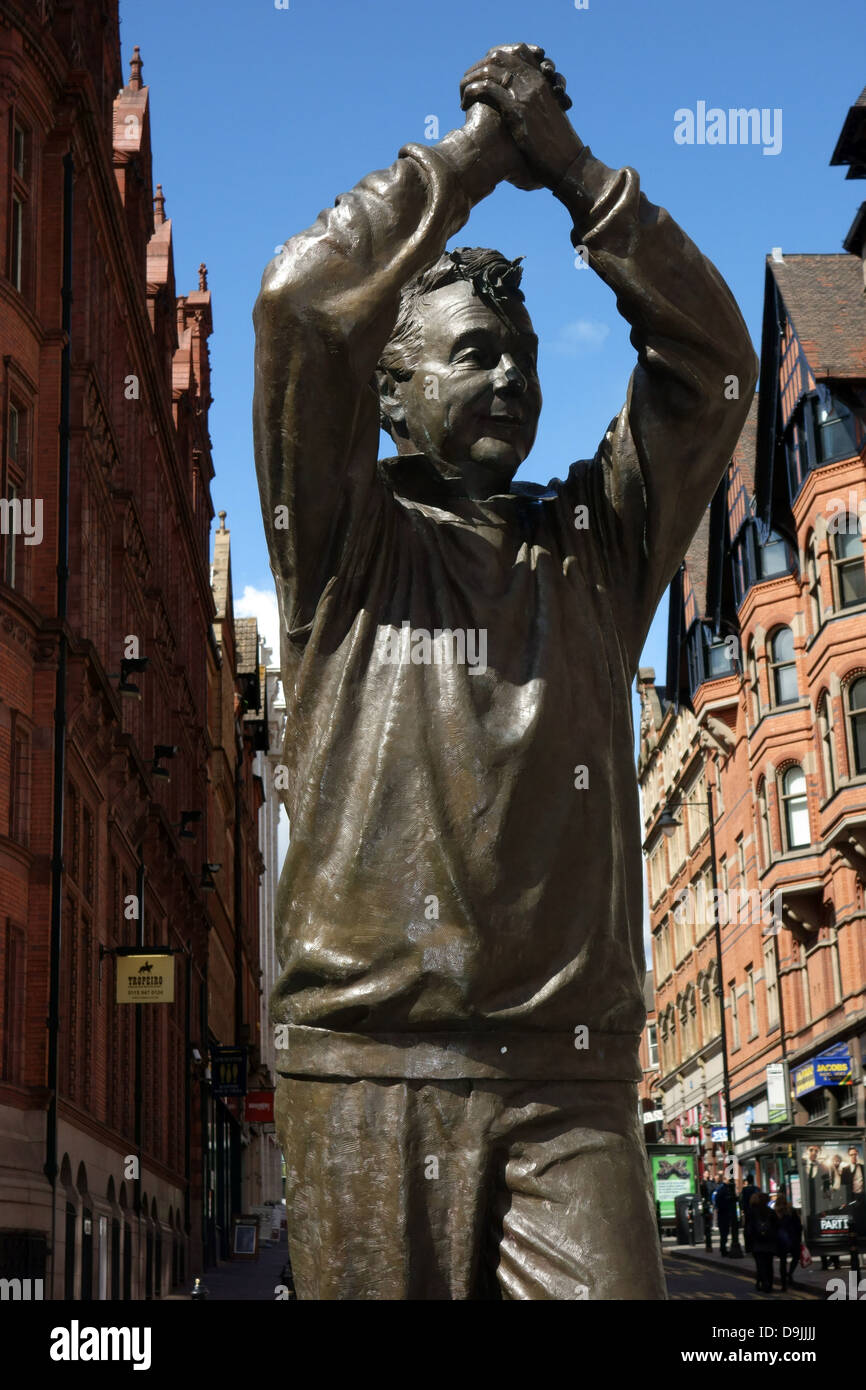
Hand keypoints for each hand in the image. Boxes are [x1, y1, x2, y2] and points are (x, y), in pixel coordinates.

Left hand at [460, 43, 581, 189]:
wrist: (568, 164)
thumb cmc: (557, 151)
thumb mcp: (546, 121)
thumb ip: (533, 110)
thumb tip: (516, 117)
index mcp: (542, 81)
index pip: (516, 52)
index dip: (494, 59)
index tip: (481, 77)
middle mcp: (534, 81)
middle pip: (498, 56)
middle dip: (478, 68)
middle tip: (467, 86)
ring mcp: (526, 92)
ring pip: (489, 69)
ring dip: (470, 79)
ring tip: (462, 96)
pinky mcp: (517, 108)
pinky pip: (486, 87)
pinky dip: (471, 92)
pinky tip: (464, 106)